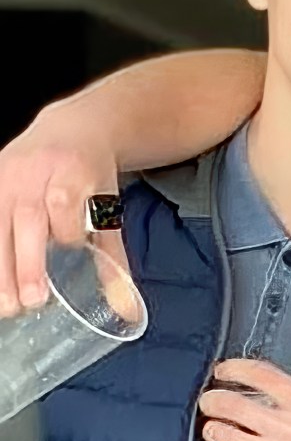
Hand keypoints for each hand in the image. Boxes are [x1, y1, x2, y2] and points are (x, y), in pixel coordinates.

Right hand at [0, 105, 125, 316]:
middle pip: (27, 217)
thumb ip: (114, 258)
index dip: (68, 230)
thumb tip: (127, 310)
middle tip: (33, 300)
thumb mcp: (109, 206)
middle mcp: (35, 171)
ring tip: (8, 307)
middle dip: (29, 261)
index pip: (65, 202)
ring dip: (2, 268)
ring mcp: (7, 176)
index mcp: (71, 170)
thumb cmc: (91, 177)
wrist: (72, 130)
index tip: (72, 252)